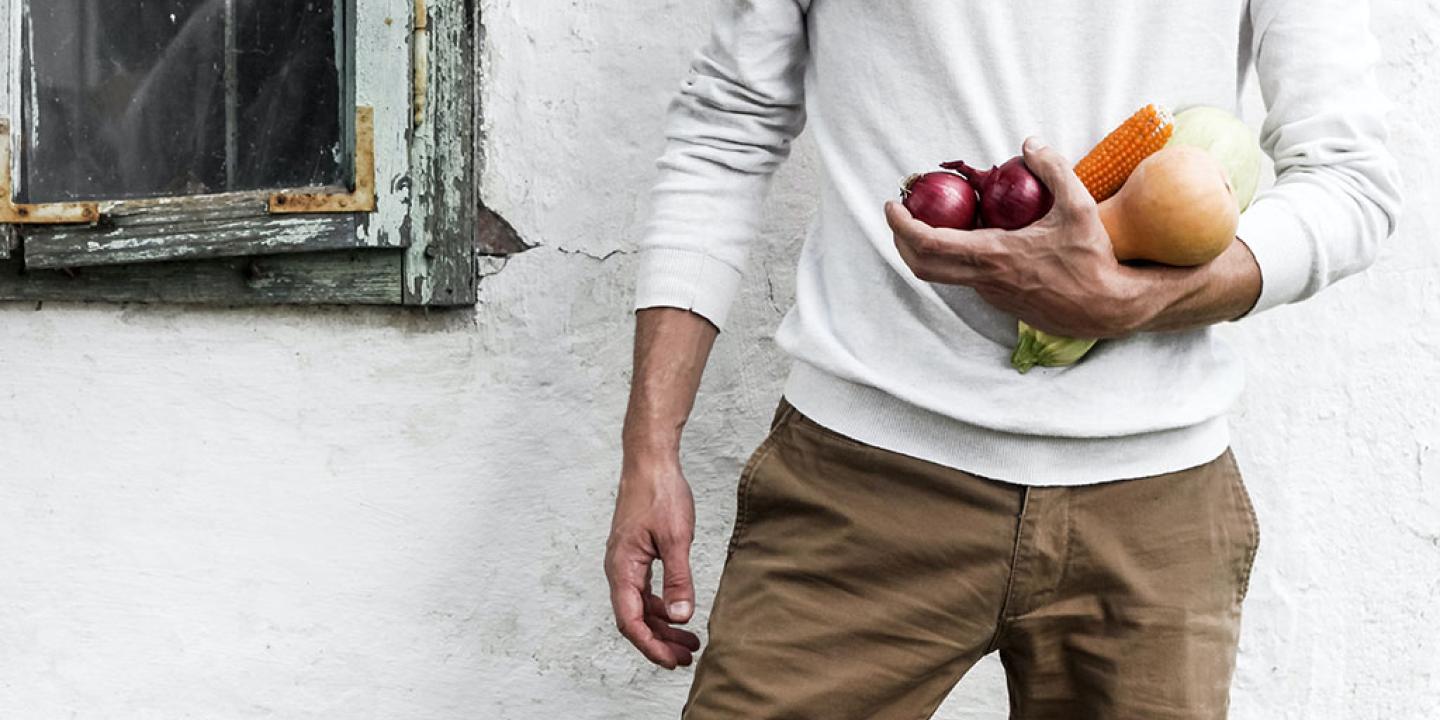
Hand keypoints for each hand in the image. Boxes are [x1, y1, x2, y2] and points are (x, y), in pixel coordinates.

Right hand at [604, 453, 701, 669]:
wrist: (649, 461)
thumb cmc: (660, 493)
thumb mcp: (676, 539)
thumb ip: (678, 580)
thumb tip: (681, 618)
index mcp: (622, 568)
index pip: (631, 621)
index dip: (651, 646)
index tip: (673, 661)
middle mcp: (618, 569)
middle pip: (634, 619)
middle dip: (659, 641)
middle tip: (687, 657)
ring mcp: (625, 562)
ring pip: (639, 606)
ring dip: (662, 626)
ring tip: (689, 640)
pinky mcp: (634, 555)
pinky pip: (643, 591)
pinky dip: (661, 606)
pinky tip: (679, 611)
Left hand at [886, 137, 1151, 338]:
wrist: (1106, 309)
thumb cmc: (1093, 259)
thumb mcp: (1079, 207)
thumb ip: (1054, 169)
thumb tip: (1029, 143)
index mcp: (993, 256)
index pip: (929, 243)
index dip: (902, 225)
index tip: (893, 206)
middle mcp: (983, 279)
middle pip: (921, 265)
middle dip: (901, 239)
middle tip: (901, 212)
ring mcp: (990, 293)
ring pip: (943, 273)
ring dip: (928, 248)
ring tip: (933, 217)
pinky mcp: (999, 300)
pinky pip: (965, 276)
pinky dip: (955, 255)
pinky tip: (971, 233)